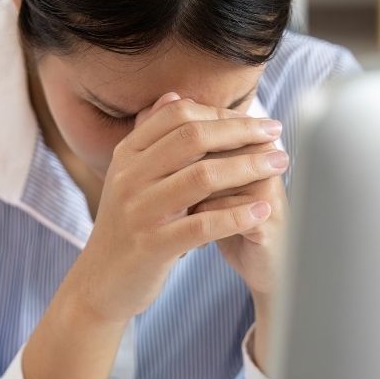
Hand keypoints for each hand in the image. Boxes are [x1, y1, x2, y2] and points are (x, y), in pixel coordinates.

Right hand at [60, 93, 288, 325]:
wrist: (100, 282)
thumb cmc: (128, 226)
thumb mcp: (130, 177)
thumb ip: (152, 137)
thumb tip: (174, 96)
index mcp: (127, 155)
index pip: (177, 115)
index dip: (220, 112)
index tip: (255, 120)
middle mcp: (130, 177)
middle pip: (193, 138)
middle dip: (241, 132)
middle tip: (276, 134)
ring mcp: (140, 211)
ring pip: (201, 177)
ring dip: (247, 167)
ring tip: (279, 164)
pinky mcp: (153, 246)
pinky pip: (202, 225)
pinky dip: (236, 215)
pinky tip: (263, 210)